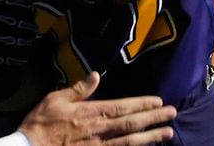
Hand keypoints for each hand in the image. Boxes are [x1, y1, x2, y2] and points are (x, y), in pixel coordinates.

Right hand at [18, 72, 176, 144]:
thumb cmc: (41, 123)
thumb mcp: (55, 98)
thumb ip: (79, 88)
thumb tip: (96, 75)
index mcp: (91, 113)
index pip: (123, 107)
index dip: (143, 104)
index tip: (159, 102)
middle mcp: (99, 131)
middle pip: (132, 124)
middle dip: (154, 118)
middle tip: (173, 114)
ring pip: (131, 142)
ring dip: (151, 137)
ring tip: (168, 133)